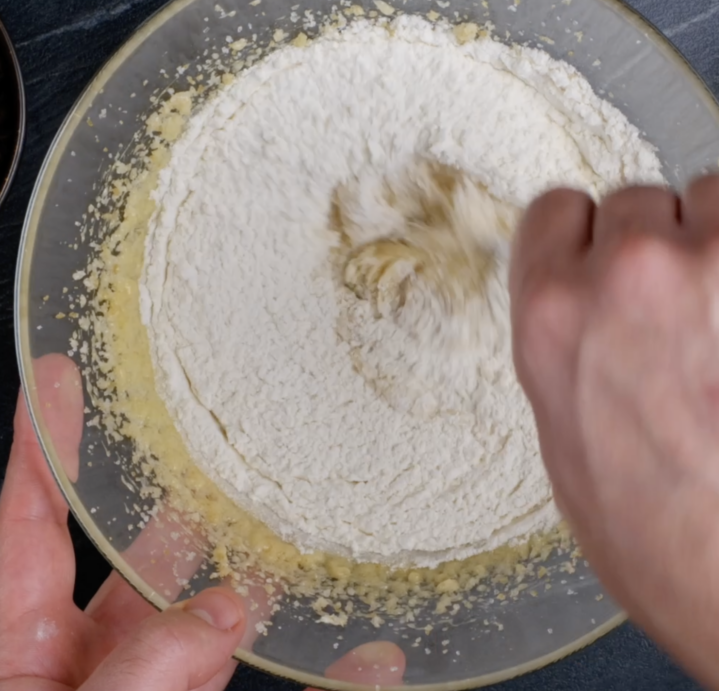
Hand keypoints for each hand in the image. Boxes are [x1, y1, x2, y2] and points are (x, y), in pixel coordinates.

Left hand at [0, 355, 405, 690]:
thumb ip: (139, 677)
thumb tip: (226, 609)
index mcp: (17, 648)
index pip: (25, 520)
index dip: (40, 442)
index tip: (57, 374)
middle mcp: (73, 663)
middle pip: (131, 559)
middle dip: (177, 505)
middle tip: (223, 447)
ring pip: (201, 621)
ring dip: (249, 583)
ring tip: (298, 531)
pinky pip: (254, 681)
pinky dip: (317, 677)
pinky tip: (368, 661)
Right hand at [510, 173, 718, 690]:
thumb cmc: (678, 548)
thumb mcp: (569, 443)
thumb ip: (564, 345)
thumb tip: (577, 301)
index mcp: (555, 318)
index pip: (553, 210)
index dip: (576, 236)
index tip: (593, 252)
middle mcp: (632, 272)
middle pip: (632, 200)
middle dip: (648, 245)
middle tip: (674, 308)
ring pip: (710, 197)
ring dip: (715, 242)